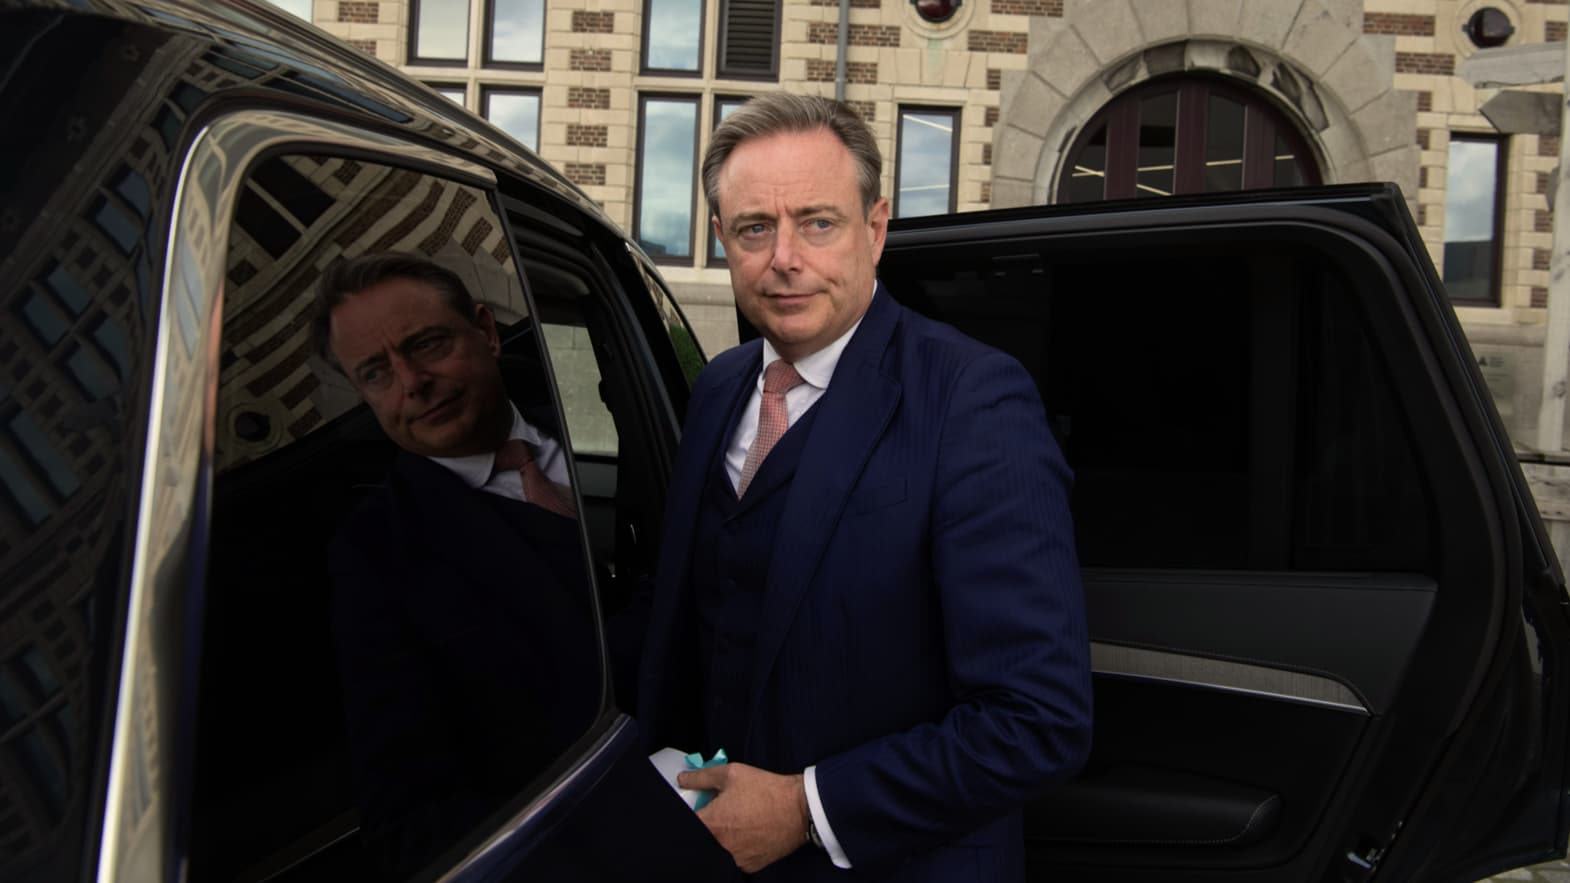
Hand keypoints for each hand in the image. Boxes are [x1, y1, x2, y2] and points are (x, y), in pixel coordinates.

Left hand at [678, 762, 808, 872]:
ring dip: (722, 836)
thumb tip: (683, 779)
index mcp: (711, 823)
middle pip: (701, 836)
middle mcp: (720, 845)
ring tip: (737, 822)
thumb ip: (702, 777)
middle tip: (719, 812)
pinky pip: (733, 857)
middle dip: (706, 824)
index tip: (697, 806)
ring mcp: (734, 859)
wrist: (799, 809)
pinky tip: (747, 833)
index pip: (687, 821)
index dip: (690, 812)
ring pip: (717, 848)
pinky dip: (736, 847)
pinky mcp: (748, 866)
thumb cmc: (766, 790)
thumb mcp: (731, 773)